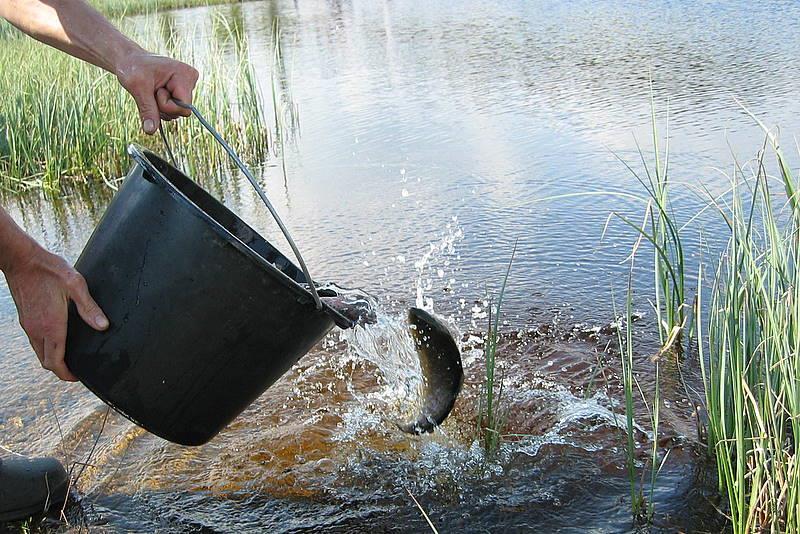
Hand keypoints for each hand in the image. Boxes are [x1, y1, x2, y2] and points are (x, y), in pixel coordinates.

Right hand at [4, 241, 108, 381]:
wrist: (21, 259)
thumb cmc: (48, 269)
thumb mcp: (75, 285)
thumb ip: (89, 307)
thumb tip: (103, 326)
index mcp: (51, 325)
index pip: (55, 361)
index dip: (66, 374)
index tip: (78, 377)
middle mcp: (37, 329)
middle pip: (46, 361)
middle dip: (61, 370)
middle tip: (76, 369)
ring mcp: (28, 325)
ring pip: (39, 352)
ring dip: (53, 359)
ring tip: (70, 357)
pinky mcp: (25, 319)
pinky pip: (35, 342)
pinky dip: (46, 348)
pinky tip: (58, 340)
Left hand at [115, 52, 198, 134]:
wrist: (130, 60)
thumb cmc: (133, 68)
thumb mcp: (138, 88)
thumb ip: (148, 110)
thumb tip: (150, 131)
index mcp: (185, 75)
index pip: (185, 107)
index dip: (168, 106)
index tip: (155, 92)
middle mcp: (190, 80)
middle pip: (181, 111)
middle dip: (163, 106)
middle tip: (151, 90)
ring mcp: (186, 86)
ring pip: (177, 112)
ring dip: (160, 107)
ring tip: (152, 90)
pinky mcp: (181, 91)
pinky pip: (174, 110)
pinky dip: (161, 106)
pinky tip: (155, 93)